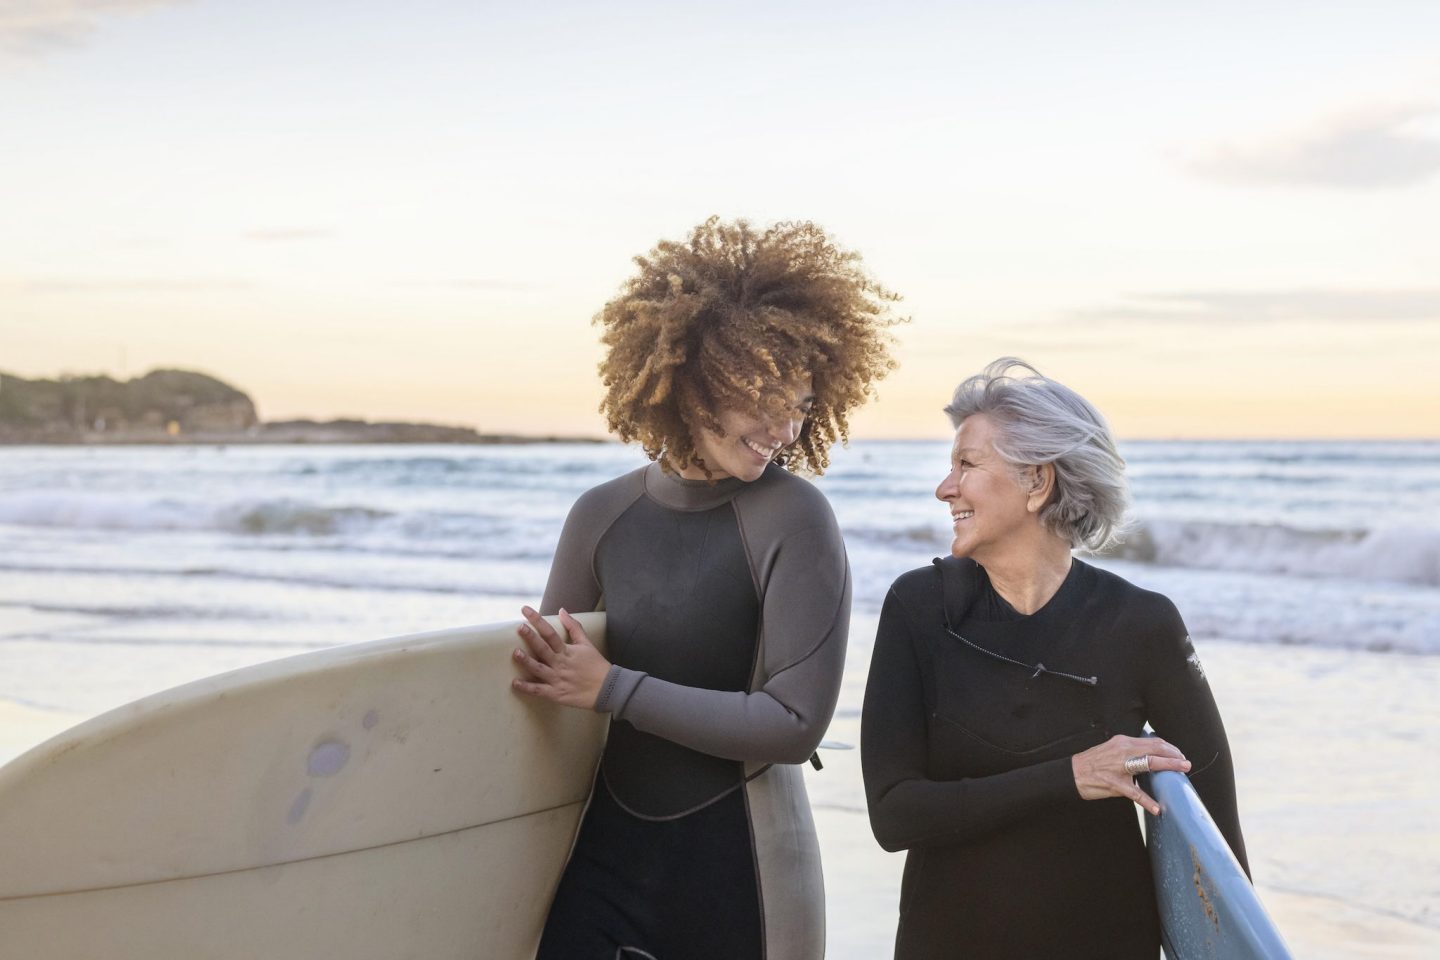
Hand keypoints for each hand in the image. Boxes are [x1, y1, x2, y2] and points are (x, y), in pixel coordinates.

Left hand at [510, 606, 609, 709]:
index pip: (550, 633)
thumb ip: (573, 627)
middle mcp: (561, 663)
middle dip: (531, 638)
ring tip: (515, 653)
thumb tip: (562, 611)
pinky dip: (527, 688)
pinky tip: (515, 683)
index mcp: (567, 650)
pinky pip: (539, 690)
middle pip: (543, 649)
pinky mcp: (556, 693)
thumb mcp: (586, 643)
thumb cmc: (596, 665)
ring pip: (539, 669)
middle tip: (520, 628)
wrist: (607, 689)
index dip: (537, 621)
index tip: (525, 610)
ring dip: (527, 662)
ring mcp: (558, 679)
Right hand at [1071, 734, 1190, 815]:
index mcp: (1123, 742)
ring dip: (1169, 767)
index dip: (1169, 748)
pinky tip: (1157, 808)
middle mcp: (1123, 750)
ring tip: (1181, 774)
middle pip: (1155, 749)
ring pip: (1149, 764)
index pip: (1152, 741)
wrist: (1072, 772)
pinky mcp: (1114, 783)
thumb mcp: (1112, 750)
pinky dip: (1147, 801)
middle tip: (1186, 763)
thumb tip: (1150, 756)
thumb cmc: (1093, 763)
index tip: (1179, 754)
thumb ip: (1130, 751)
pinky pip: (1135, 793)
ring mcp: (1119, 767)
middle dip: (1174, 756)